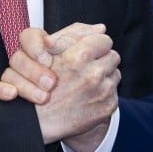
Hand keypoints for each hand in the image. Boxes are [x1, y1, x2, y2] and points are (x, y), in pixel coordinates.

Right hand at [0, 23, 120, 145]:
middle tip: (87, 67)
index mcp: (80, 57)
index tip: (89, 51)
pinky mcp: (107, 107)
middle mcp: (94, 75)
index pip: (104, 40)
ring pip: (115, 74)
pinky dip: (104, 93)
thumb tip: (101, 28)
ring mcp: (102, 92)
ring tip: (85, 83)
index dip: (96, 44)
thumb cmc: (38, 83)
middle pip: (113, 56)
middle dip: (101, 60)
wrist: (37, 122)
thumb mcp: (50, 52)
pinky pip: (114, 93)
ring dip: (104, 76)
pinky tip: (87, 96)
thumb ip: (74, 34)